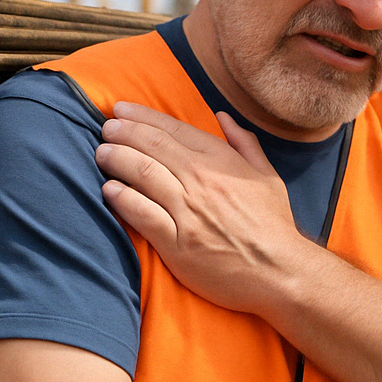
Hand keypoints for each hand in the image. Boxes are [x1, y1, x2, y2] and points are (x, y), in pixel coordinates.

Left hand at [95, 102, 311, 313]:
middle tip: (105, 129)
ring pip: (141, 173)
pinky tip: (108, 189)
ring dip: (116, 159)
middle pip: (151, 146)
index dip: (143, 116)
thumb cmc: (273, 225)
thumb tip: (222, 116)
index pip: (174, 129)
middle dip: (122, 132)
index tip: (121, 110)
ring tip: (101, 154)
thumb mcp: (267, 176)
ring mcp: (188, 211)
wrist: (280, 271)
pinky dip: (121, 198)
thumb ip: (244, 144)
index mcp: (222, 161)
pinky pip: (141, 213)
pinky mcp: (177, 243)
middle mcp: (202, 180)